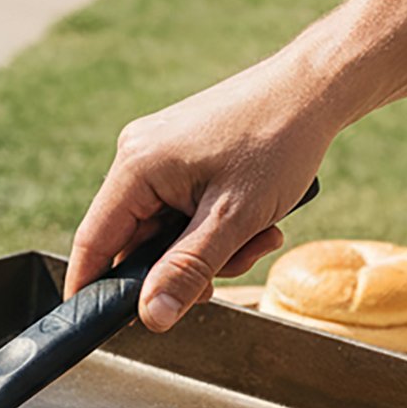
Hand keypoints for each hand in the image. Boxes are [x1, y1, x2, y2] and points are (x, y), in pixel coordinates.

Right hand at [64, 54, 338, 330]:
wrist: (317, 85)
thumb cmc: (279, 141)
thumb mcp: (234, 219)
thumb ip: (187, 270)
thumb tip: (151, 317)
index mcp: (136, 167)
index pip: (94, 242)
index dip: (89, 287)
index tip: (90, 322)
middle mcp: (136, 155)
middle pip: (137, 240)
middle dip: (184, 265)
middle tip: (234, 266)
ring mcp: (157, 152)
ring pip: (165, 227)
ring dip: (209, 246)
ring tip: (260, 235)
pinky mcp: (179, 151)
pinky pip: (180, 206)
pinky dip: (213, 223)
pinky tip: (253, 217)